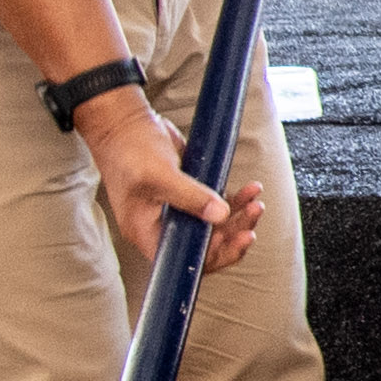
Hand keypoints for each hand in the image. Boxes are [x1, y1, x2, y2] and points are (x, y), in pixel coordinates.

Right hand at [81, 81, 248, 267]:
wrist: (124, 122)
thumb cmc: (129, 148)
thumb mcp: (159, 174)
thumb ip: (190, 196)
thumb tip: (220, 215)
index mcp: (146, 231)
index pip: (182, 259)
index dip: (210, 256)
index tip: (234, 242)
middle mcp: (161, 225)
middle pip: (202, 246)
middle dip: (231, 237)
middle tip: (251, 224)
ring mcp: (176, 210)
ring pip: (213, 227)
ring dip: (238, 218)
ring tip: (255, 205)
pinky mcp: (188, 193)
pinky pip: (215, 205)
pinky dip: (235, 200)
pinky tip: (250, 191)